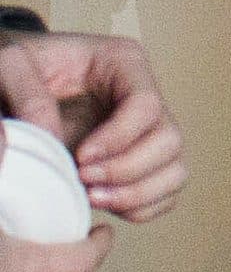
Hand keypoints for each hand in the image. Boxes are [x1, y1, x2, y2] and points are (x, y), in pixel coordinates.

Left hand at [0, 32, 187, 221]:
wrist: (13, 85)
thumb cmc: (19, 68)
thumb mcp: (11, 65)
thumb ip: (27, 93)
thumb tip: (52, 136)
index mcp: (123, 63)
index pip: (147, 104)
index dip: (119, 137)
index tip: (80, 157)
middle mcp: (144, 97)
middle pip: (169, 140)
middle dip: (129, 170)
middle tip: (84, 180)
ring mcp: (145, 132)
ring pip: (174, 169)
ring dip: (138, 193)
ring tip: (92, 198)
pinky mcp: (139, 161)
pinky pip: (163, 192)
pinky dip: (141, 208)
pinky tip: (102, 204)